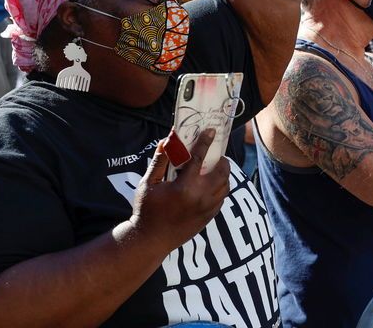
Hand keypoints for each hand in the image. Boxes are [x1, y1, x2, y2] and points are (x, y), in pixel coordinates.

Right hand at [130, 129, 231, 251]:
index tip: (211, 131)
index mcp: (184, 187)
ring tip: (214, 169)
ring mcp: (207, 209)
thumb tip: (168, 140)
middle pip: (221, 171)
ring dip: (223, 174)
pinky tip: (212, 185)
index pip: (199, 158)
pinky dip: (221, 188)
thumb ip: (160, 161)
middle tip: (215, 155)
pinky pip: (222, 198)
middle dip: (221, 160)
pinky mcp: (209, 217)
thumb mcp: (148, 183)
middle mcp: (200, 197)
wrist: (150, 240)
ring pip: (225, 185)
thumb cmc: (146, 209)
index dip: (206, 142)